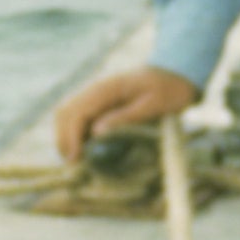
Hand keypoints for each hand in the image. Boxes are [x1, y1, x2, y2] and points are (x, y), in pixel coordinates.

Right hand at [55, 64, 200, 161]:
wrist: (175, 74)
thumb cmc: (169, 90)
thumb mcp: (154, 105)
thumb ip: (126, 117)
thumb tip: (96, 132)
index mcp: (107, 89)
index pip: (77, 113)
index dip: (72, 137)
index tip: (76, 159)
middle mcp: (95, 90)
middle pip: (64, 114)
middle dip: (64, 139)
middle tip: (74, 165)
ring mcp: (95, 96)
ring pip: (67, 115)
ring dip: (67, 137)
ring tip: (76, 160)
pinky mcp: (99, 103)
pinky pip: (78, 117)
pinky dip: (75, 133)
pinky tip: (84, 149)